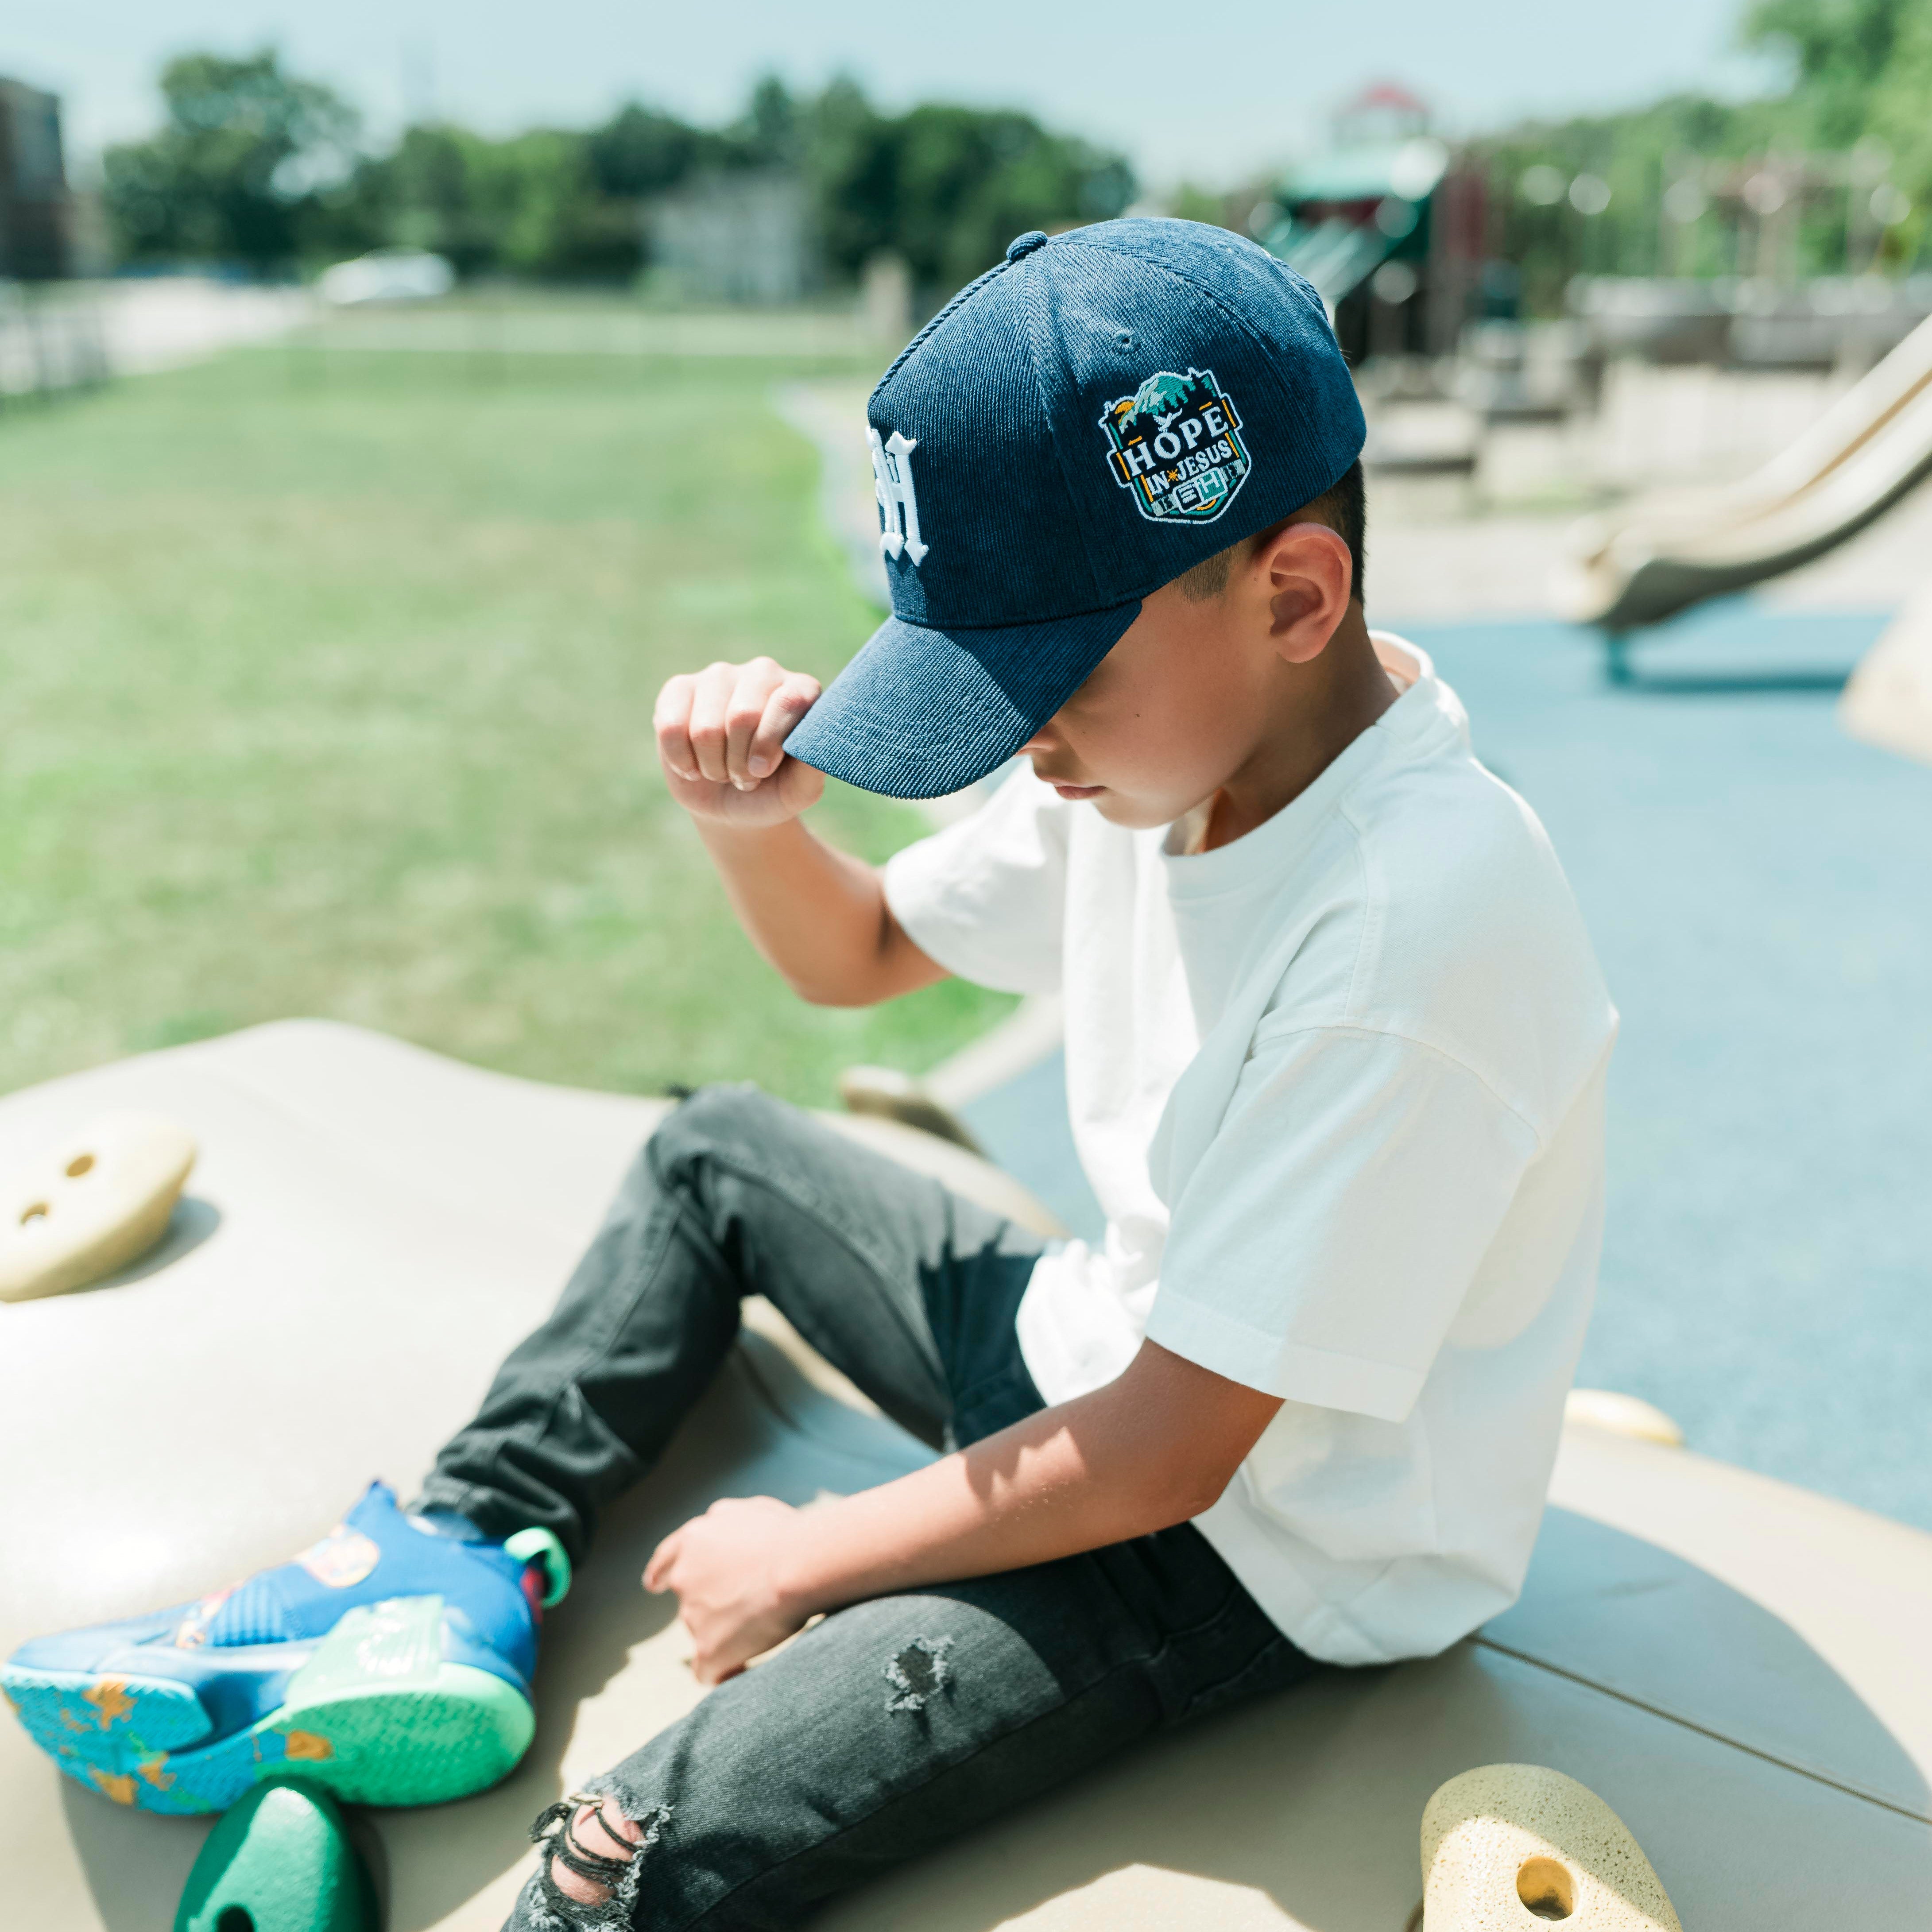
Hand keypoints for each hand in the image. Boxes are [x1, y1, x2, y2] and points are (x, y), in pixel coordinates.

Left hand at [644, 1495, 809, 1683]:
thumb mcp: (750, 1510)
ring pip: (706, 1632)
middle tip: (755, 1601)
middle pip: (693, 1600)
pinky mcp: (708, 1648)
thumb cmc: (785, 1535)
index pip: (665, 1561)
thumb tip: (715, 1526)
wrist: (798, 1565)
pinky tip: (739, 1671)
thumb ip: (725, 1521)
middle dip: (715, 1603)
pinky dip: (723, 1672)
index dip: (659, 1574)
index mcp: (692, 1541)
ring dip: (728, 1631)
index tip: (653, 1586)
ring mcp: (693, 1615)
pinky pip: (708, 1670)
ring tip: (768, 1622)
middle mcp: (684, 1578)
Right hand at [654, 657, 826, 828]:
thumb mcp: (799, 790)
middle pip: (743, 716)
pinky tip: (693, 765)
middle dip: (739, 762)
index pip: (789, 702)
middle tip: (744, 777)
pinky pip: (671, 727)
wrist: (731, 803)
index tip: (762, 772)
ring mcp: (719, 676)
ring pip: (706, 728)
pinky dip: (682, 760)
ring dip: (712, 765)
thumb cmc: (772, 791)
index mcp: (801, 690)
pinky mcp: (679, 688)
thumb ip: (812, 767)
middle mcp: (763, 672)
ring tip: (722, 770)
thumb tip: (810, 743)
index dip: (769, 744)